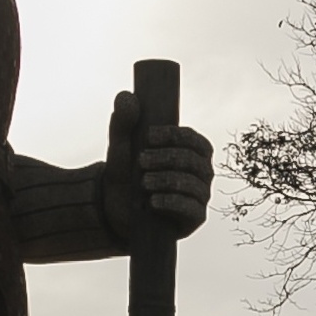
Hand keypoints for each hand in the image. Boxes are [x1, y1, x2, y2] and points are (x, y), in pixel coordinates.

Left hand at [102, 88, 214, 245]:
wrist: (114, 212)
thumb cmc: (125, 175)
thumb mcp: (120, 148)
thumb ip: (122, 122)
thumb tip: (126, 96)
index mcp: (191, 153)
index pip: (195, 140)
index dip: (174, 136)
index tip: (148, 136)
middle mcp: (201, 174)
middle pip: (194, 161)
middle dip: (166, 159)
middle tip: (140, 160)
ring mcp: (199, 197)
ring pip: (192, 184)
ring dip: (166, 180)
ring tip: (143, 183)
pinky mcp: (193, 219)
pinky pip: (191, 209)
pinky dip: (171, 203)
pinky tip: (152, 202)